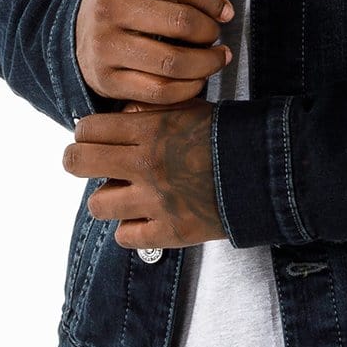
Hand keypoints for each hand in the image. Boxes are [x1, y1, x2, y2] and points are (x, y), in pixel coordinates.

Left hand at [64, 101, 225, 248]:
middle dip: (79, 161)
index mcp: (150, 130)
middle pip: (77, 162)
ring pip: (97, 204)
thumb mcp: (189, 110)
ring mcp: (156, 201)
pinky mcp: (170, 231)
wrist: (269, 171)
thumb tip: (118, 116)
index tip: (93, 138)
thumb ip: (150, 113)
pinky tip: (146, 218)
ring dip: (109, 199)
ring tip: (127, 195)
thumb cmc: (229, 136)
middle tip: (91, 164)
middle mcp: (146, 165)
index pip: (88, 129)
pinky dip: (132, 229)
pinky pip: (125, 236)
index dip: (86, 133)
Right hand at [75, 0, 233, 105]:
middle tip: (215, 33)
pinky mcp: (106, 80)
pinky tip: (197, 78)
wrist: (82, 32)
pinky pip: (160, 91)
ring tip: (215, 57)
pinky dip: (188, 88)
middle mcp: (105, 7)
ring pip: (173, 61)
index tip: (224, 10)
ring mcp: (103, 46)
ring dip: (206, 63)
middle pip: (178, 21)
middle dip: (209, 30)